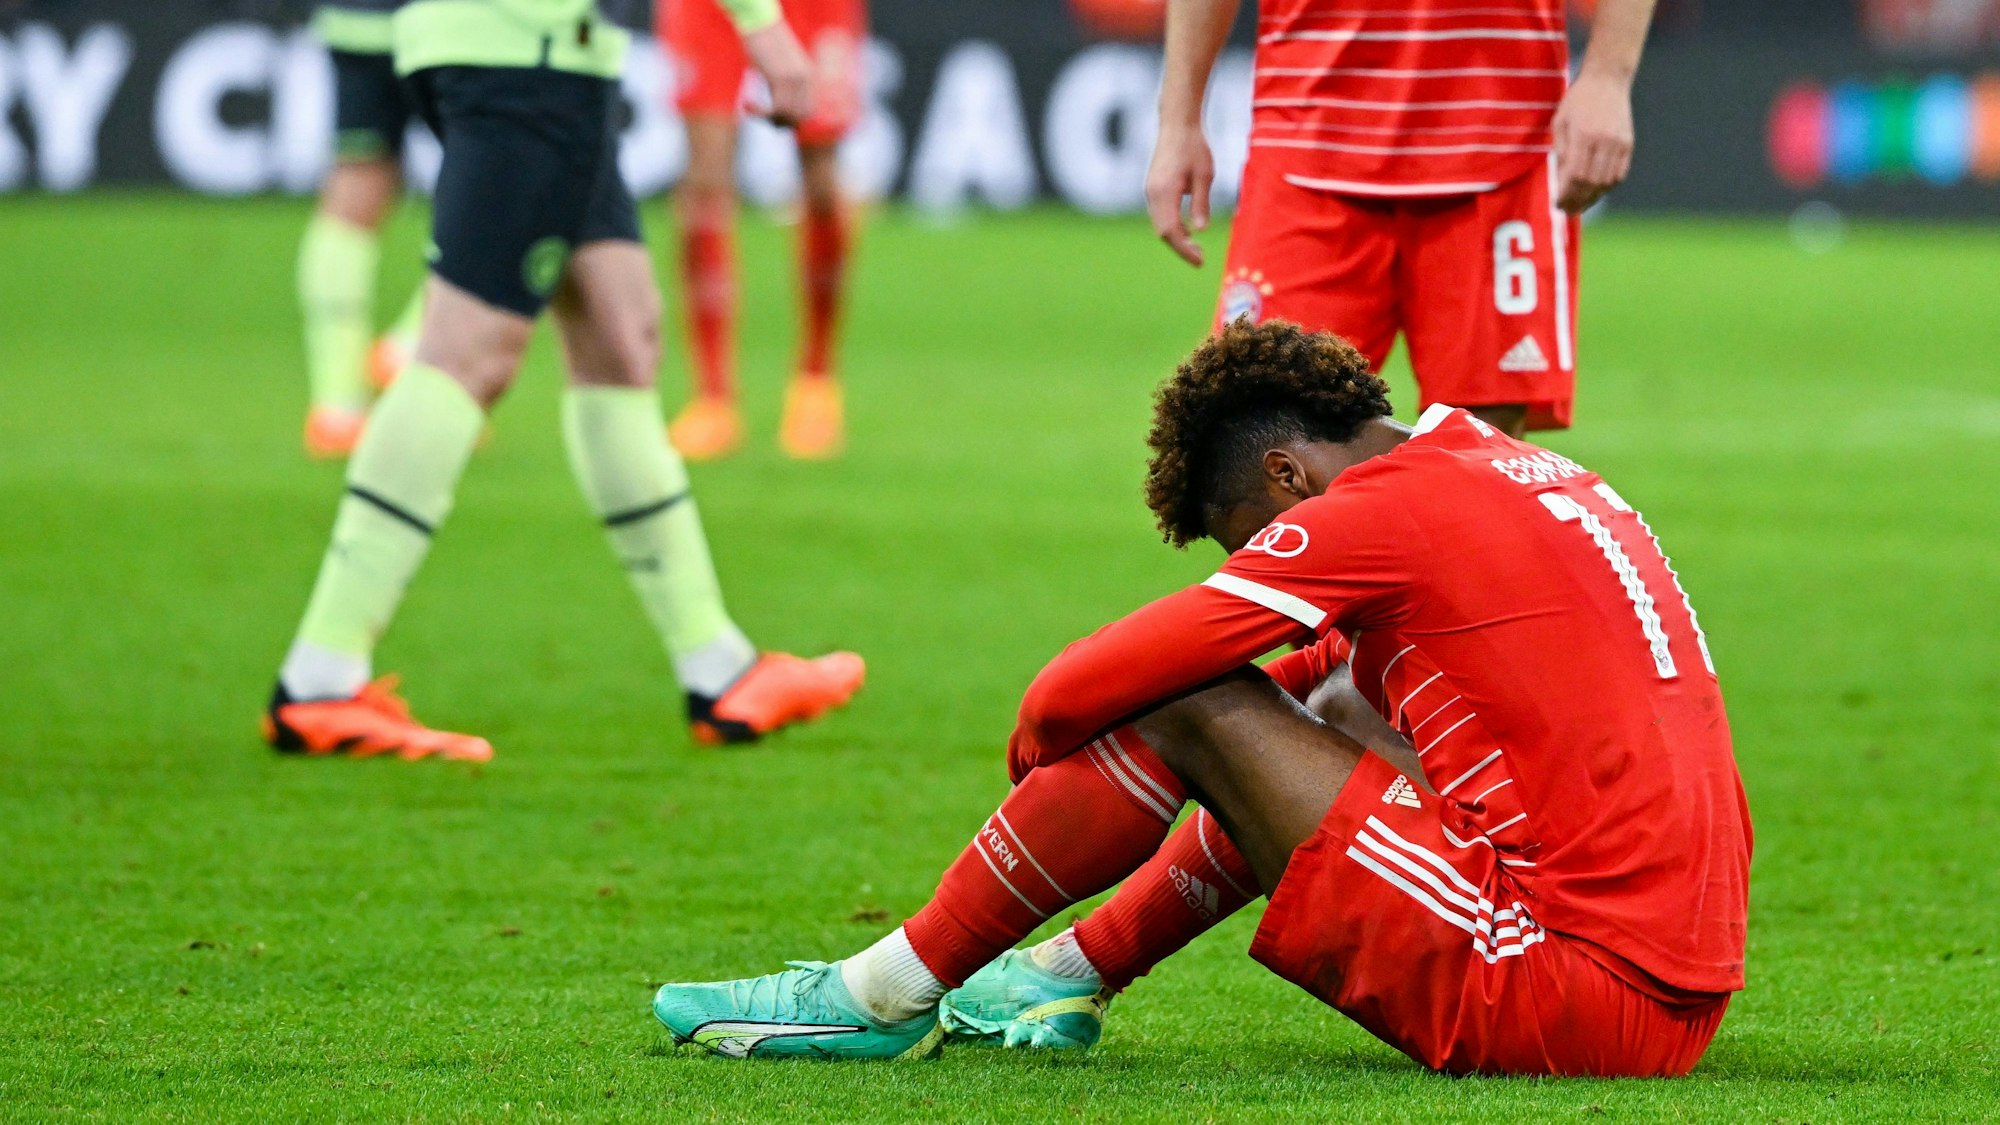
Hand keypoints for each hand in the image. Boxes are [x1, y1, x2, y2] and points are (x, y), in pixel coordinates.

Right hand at [740, 21, 812, 127]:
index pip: (807, 111)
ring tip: (750, 108)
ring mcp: (796, 80)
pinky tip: (746, 105)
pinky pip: (776, 110)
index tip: (770, 116)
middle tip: (760, 115)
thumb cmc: (763, 40)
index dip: (789, 120)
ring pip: (788, 117)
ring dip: (767, 120)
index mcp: (809, 76)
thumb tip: (779, 109)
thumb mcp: (778, 66)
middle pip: (799, 118)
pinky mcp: (781, 79)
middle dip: (779, 123)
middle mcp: (807, 80)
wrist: (758, 19)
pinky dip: (760, 114)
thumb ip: (783, 85)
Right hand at [1145, 123, 1214, 266]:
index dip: (1184, 249)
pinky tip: (1187, 229)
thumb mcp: (1205, 175)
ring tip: (1196, 246)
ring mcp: (1150, 191)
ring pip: (1159, 224)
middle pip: (1162, 232)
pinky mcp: (1153, 188)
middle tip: (1200, 258)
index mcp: (1164, 192)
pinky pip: (1159, 214)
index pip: (1171, 230)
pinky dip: (1172, 226)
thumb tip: (1200, 231)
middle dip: (1180, 247)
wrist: (1177, 124)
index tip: (1199, 261)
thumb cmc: (1194, 146)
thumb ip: (1201, 203)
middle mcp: (1152, 194)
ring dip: (1176, 238)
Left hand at [1551, 68, 1633, 213]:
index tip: (1558, 203)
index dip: (1566, 193)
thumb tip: (1561, 181)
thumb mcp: (1560, 122)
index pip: (1575, 174)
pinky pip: (1619, 173)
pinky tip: (1595, 191)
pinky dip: (1607, 186)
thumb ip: (1560, 151)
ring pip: (1607, 181)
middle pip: (1592, 182)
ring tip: (1580, 205)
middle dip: (1578, 200)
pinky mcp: (1629, 144)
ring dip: (1593, 197)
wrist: (1607, 80)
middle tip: (1567, 210)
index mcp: (1584, 135)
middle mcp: (1604, 141)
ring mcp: (1619, 143)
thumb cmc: (1577, 100)